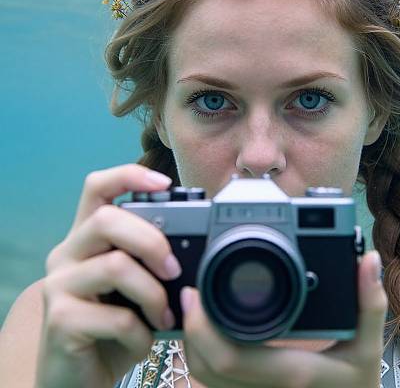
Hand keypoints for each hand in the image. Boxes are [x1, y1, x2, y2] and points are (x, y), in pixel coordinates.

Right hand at [35, 164, 179, 387]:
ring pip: (115, 266)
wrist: (79, 378)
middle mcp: (67, 253)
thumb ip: (149, 260)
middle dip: (151, 241)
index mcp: (88, 237)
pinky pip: (115, 316)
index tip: (165, 183)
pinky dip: (141, 331)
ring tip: (165, 314)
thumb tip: (195, 246)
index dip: (129, 175)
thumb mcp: (135, 286)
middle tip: (174, 269)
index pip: (98, 186)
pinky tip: (144, 340)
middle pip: (107, 219)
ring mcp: (59, 286)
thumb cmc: (114, 325)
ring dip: (153, 293)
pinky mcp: (59, 321)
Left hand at [180, 251, 386, 387]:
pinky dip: (202, 353)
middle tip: (191, 293)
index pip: (230, 357)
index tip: (197, 292)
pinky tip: (207, 329)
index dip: (204, 327)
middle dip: (191, 329)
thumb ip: (369, 304)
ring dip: (193, 341)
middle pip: (206, 367)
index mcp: (294, 373)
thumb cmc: (355, 386)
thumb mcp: (368, 347)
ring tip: (195, 306)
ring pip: (204, 376)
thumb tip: (368, 260)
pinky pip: (213, 380)